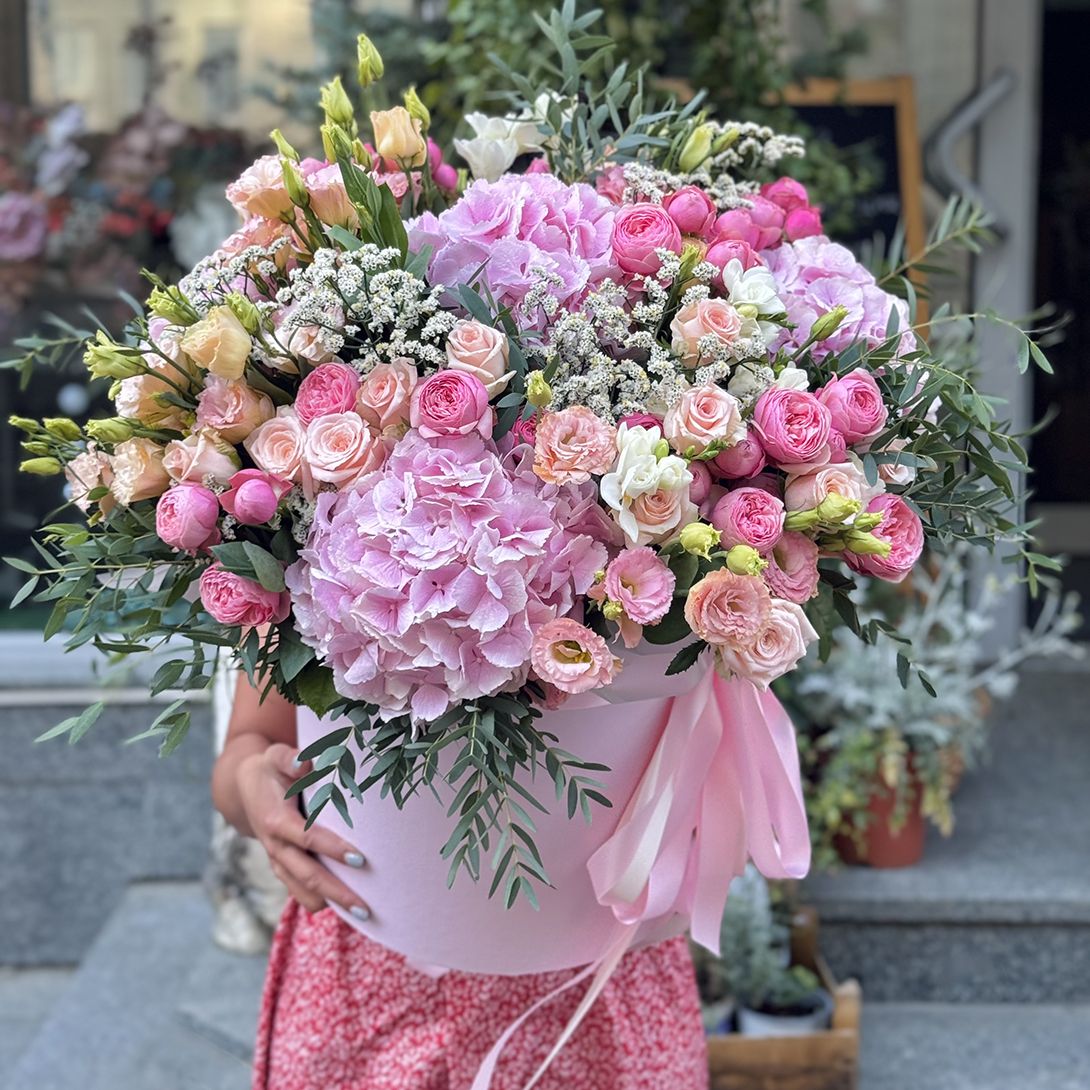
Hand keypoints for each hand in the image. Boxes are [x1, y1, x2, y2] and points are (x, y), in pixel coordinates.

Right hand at [236, 742, 371, 919]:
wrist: (244, 788)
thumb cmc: (270, 770)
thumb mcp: (276, 757)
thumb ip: (290, 759)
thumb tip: (305, 761)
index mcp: (276, 821)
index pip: (309, 840)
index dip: (334, 850)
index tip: (361, 860)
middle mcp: (276, 847)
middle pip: (308, 877)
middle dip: (338, 894)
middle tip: (367, 909)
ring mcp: (278, 861)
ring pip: (303, 892)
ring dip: (332, 904)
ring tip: (364, 916)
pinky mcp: (282, 867)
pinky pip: (300, 892)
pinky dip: (321, 901)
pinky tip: (347, 908)